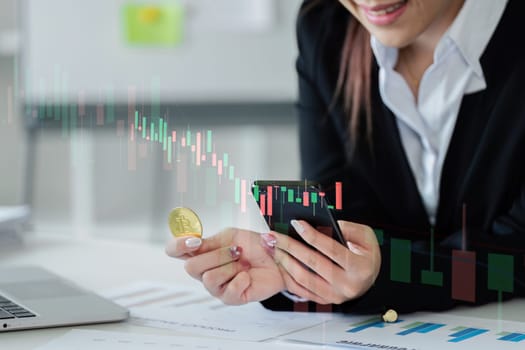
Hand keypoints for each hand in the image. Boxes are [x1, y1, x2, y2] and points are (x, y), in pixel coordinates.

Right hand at [165, 228, 284, 304]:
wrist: (278, 258)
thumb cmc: (255, 246)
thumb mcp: (232, 236)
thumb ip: (210, 242)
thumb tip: (192, 243)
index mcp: (201, 252)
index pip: (174, 250)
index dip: (177, 246)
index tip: (195, 240)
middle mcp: (204, 270)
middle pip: (191, 267)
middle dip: (217, 256)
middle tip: (236, 250)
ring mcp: (216, 286)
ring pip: (209, 278)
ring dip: (230, 266)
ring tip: (243, 263)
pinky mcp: (230, 298)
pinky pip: (228, 291)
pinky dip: (242, 279)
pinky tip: (248, 276)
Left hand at [261, 220, 380, 303]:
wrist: (370, 276)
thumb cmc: (366, 254)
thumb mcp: (365, 236)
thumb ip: (346, 228)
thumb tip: (321, 225)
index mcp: (360, 267)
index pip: (331, 249)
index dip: (312, 236)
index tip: (296, 224)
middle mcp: (348, 285)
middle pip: (313, 263)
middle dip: (290, 246)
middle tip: (275, 235)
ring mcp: (335, 295)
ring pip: (303, 278)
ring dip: (285, 261)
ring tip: (274, 247)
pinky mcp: (325, 300)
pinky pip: (301, 289)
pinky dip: (287, 276)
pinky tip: (280, 262)